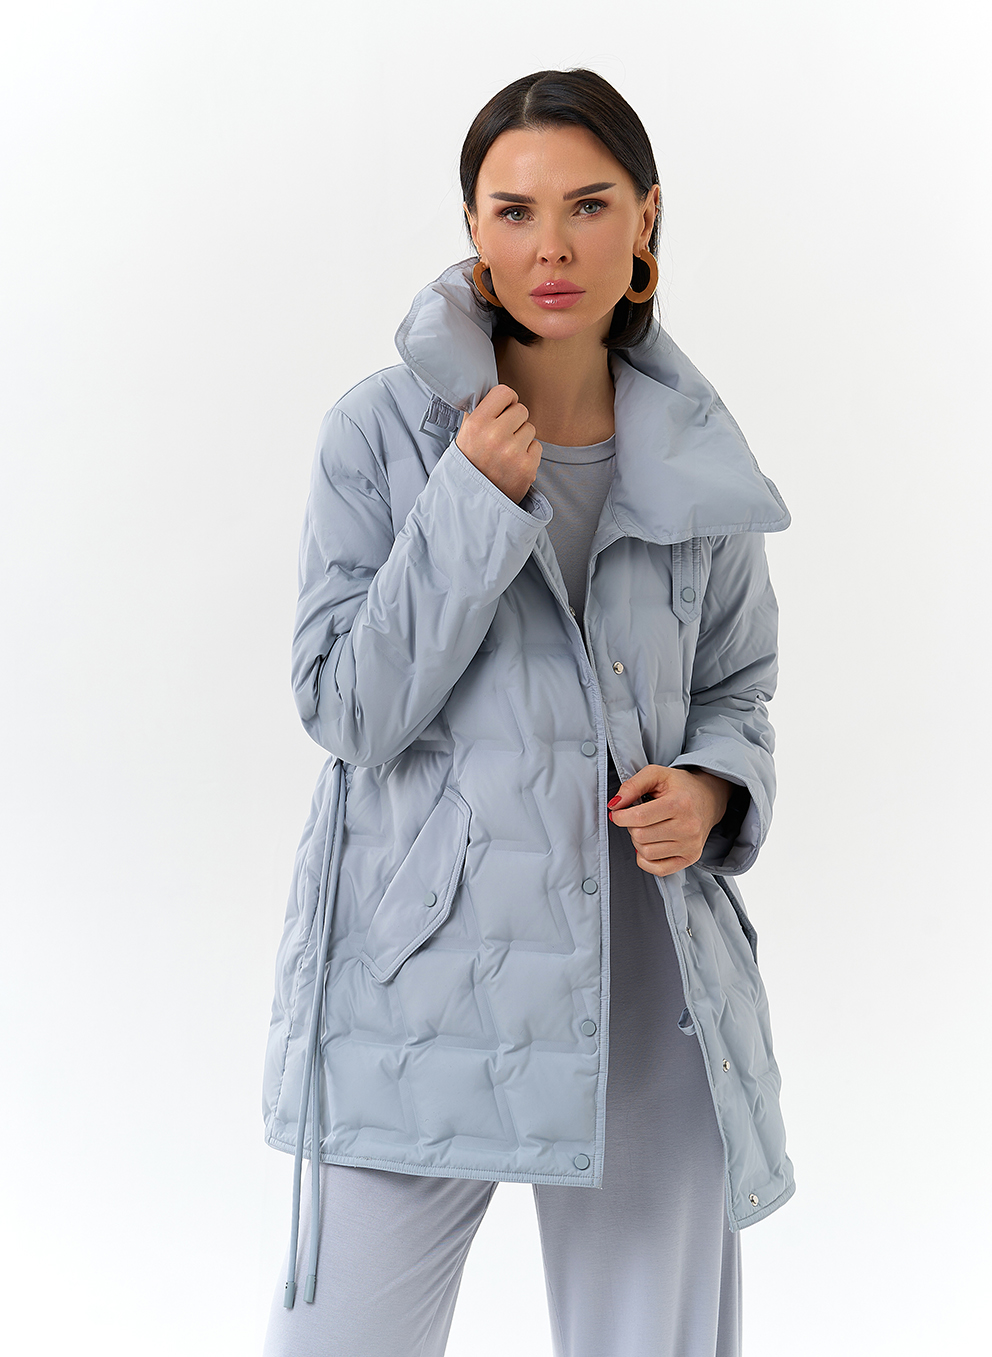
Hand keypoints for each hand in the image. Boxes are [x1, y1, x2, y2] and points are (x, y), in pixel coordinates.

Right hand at [454, 384, 542, 504]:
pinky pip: (537, 447)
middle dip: (515, 421)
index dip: (508, 400)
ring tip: (506, 453)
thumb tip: (496, 394)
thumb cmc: (469, 464)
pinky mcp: (527, 467)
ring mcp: (512, 452)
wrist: (472, 502)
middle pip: (521, 410)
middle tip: (504, 436)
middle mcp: (495, 435)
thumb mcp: (464, 435)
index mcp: (477, 423)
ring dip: (522, 439)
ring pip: (530, 429)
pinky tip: (514, 464)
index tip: (505, 409)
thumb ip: (479, 413)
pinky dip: (528, 455)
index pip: (504, 392)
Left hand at [607, 764, 733, 877]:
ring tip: (648, 828)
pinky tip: (651, 844)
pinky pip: (659, 870)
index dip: (620, 816)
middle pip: (640, 836)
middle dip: (631, 826)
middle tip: (638, 817)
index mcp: (680, 803)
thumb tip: (615, 804)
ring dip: (639, 841)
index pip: (639, 818)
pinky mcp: (691, 858)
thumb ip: (632, 785)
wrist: (709, 799)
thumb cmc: (681, 787)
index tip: (618, 813)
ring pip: (646, 853)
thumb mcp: (657, 774)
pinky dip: (647, 859)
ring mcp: (691, 845)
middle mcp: (689, 826)